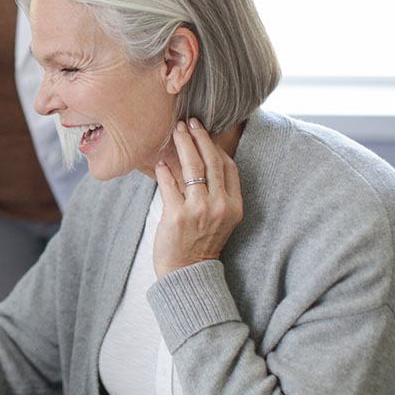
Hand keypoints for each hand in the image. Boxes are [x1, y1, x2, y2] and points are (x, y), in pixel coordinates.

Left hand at [152, 118, 242, 277]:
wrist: (188, 273)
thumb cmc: (201, 242)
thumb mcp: (219, 219)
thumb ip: (216, 193)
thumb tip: (201, 161)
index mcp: (234, 206)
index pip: (229, 167)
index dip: (217, 146)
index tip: (205, 132)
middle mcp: (220, 207)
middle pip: (212, 162)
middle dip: (200, 138)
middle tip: (189, 122)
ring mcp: (199, 211)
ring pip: (192, 167)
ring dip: (183, 145)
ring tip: (176, 132)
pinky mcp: (177, 216)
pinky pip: (170, 184)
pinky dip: (164, 170)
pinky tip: (160, 162)